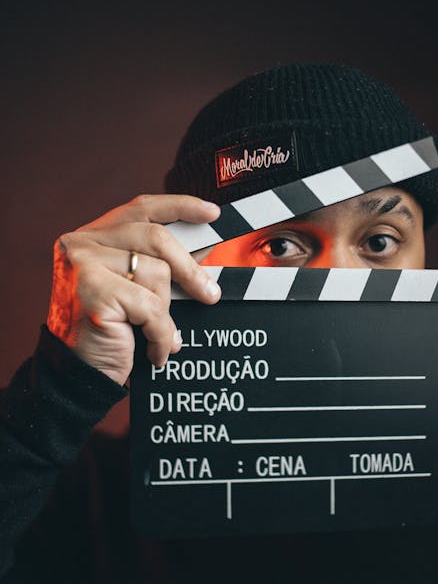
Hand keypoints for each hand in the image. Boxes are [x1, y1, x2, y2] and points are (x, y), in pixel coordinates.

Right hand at [47, 195, 221, 384]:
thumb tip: (204, 244)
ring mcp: (83, 266)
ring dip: (166, 313)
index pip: (141, 209)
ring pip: (157, 273)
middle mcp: (81, 244)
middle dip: (189, 269)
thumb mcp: (137, 289)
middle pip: (156, 238)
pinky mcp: (93, 292)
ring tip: (158, 334)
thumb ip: (161, 263)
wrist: (80, 376)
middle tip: (209, 294)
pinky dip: (160, 334)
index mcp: (91, 237)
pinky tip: (153, 350)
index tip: (211, 213)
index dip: (180, 207)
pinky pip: (151, 307)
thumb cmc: (109, 333)